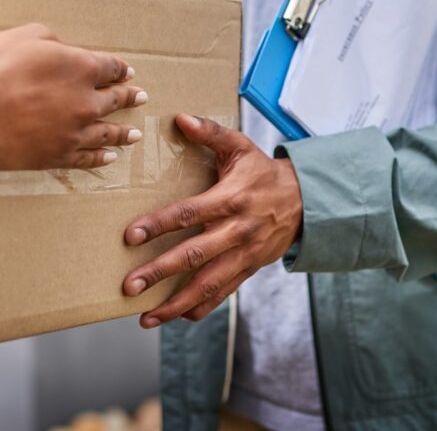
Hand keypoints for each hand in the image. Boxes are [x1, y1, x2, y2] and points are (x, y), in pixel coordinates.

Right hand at [0, 23, 145, 169]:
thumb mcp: (27, 36)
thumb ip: (54, 42)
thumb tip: (64, 51)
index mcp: (81, 67)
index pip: (109, 68)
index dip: (120, 69)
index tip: (128, 73)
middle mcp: (85, 102)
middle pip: (114, 100)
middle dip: (128, 97)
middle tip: (141, 98)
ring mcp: (72, 132)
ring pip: (106, 133)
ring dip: (122, 133)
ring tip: (135, 135)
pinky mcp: (56, 156)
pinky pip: (86, 158)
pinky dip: (100, 157)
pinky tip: (109, 157)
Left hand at [122, 114, 301, 326]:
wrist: (307, 201)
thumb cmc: (264, 173)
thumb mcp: (240, 146)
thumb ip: (210, 133)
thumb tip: (179, 118)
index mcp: (231, 199)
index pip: (189, 213)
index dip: (159, 225)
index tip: (131, 236)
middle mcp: (237, 231)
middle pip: (194, 255)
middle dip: (160, 272)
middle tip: (129, 285)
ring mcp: (244, 255)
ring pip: (207, 284)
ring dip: (175, 303)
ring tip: (146, 317)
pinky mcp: (248, 270)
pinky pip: (222, 294)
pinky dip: (199, 308)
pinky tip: (174, 316)